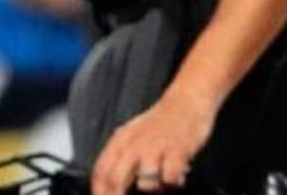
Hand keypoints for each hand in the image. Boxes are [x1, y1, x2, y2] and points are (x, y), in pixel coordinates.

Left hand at [92, 86, 216, 194]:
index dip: (99, 191)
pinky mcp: (177, 152)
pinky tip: (177, 173)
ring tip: (162, 178)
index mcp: (122, 140)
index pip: (101, 171)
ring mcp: (156, 148)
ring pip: (145, 183)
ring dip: (154, 187)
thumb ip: (121, 157)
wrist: (187, 101)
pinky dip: (174, 181)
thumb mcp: (134, 134)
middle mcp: (136, 144)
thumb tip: (108, 184)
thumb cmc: (161, 121)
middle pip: (115, 179)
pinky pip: (169, 179)